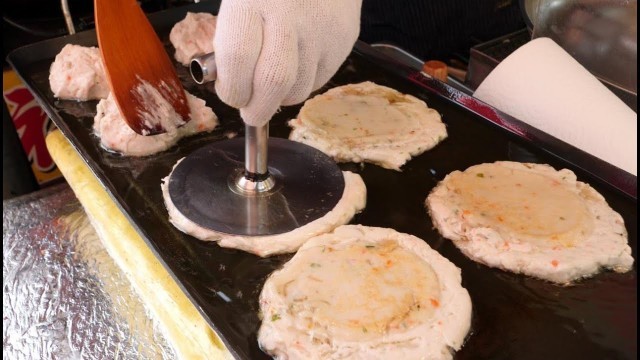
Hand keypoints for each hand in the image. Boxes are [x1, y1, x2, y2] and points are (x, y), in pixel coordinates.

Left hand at [214, 0, 362, 126]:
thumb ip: (230, 37)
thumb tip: (228, 83)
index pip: (237, 58)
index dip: (231, 88)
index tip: (230, 95)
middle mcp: (289, 14)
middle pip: (273, 82)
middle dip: (258, 108)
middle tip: (252, 113)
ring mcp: (321, 29)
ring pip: (299, 89)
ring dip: (282, 97)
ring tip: (274, 84)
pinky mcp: (343, 39)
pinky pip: (319, 81)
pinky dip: (303, 84)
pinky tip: (297, 65)